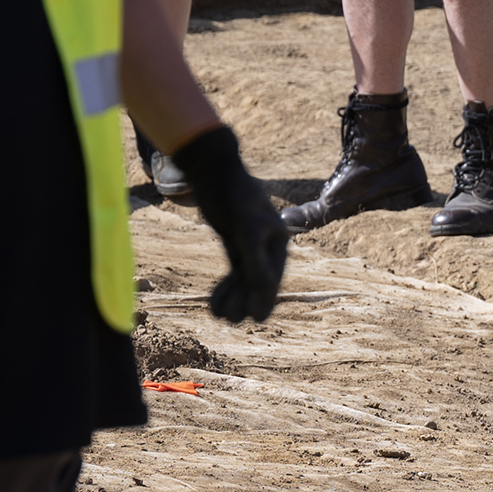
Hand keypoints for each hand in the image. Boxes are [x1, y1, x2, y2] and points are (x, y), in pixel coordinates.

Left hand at [165, 125, 287, 322]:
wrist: (214, 172)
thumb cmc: (234, 195)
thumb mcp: (246, 228)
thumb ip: (256, 260)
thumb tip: (266, 292)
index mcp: (278, 242)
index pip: (274, 277)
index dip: (265, 300)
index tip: (257, 319)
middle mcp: (268, 247)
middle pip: (258, 284)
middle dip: (245, 301)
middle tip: (230, 318)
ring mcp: (251, 247)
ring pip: (243, 282)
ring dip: (232, 299)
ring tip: (218, 314)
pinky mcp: (235, 245)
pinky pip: (233, 274)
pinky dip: (224, 288)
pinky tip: (213, 302)